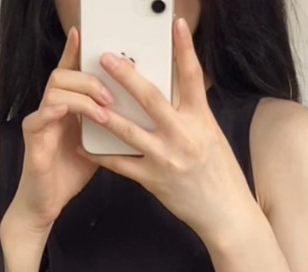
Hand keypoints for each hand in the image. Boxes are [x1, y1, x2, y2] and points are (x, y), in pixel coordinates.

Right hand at [5, 28, 108, 235]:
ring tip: (103, 112)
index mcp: (67, 110)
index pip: (70, 73)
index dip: (74, 51)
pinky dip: (60, 112)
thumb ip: (109, 119)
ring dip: (83, 96)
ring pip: (55, 91)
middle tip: (111, 95)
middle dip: (90, 78)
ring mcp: (40, 125)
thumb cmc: (70, 174)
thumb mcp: (98, 140)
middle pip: (62, 75)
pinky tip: (76, 116)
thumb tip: (139, 104)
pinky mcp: (33, 142)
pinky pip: (41, 117)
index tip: (83, 33)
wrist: (46, 205)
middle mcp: (51, 112)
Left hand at [90, 17, 259, 242]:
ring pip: (130, 131)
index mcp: (201, 118)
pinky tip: (83, 148)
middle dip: (127, 77)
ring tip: (86, 102)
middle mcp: (184, 134)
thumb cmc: (218, 170)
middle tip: (107, 59)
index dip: (185, 48)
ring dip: (105, 115)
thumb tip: (179, 89)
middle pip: (152, 98)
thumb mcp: (210, 134)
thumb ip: (192, 113)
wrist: (224, 209)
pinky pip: (120, 165)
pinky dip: (101, 156)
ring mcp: (166, 157)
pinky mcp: (152, 179)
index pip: (193, 76)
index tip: (176, 25)